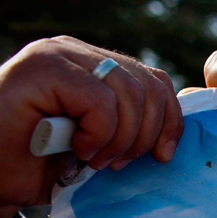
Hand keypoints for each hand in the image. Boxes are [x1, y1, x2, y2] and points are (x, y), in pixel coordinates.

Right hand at [0, 37, 182, 217]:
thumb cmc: (41, 165)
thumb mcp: (100, 147)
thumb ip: (132, 130)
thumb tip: (173, 142)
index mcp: (96, 67)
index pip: (156, 82)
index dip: (169, 121)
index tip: (161, 156)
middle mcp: (78, 53)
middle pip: (149, 87)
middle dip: (145, 135)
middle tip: (118, 164)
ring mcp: (60, 55)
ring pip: (129, 93)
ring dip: (120, 138)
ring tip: (95, 160)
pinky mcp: (43, 67)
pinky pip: (100, 101)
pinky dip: (98, 134)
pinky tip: (79, 149)